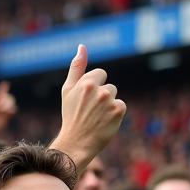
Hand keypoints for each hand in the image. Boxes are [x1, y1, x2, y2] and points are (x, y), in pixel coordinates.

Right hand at [55, 45, 125, 160]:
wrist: (76, 142)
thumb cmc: (71, 115)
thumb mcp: (68, 90)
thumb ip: (76, 67)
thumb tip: (82, 46)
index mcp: (86, 83)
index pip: (101, 74)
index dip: (94, 87)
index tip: (86, 101)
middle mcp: (99, 90)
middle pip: (109, 86)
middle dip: (102, 97)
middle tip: (90, 112)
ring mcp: (110, 101)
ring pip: (115, 96)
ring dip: (109, 105)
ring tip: (97, 117)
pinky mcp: (119, 111)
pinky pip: (121, 106)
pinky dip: (115, 114)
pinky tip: (105, 122)